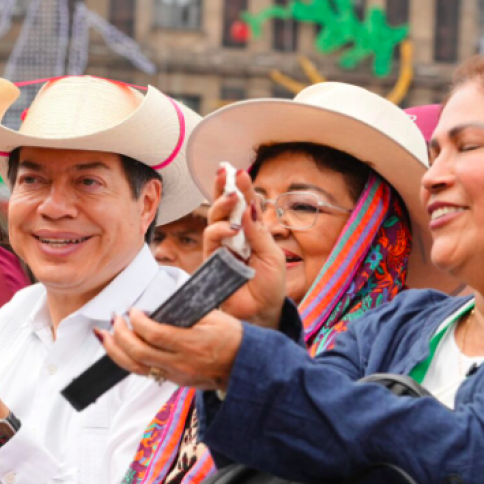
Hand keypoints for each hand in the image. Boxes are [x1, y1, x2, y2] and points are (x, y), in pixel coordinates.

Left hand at [95, 308, 243, 391]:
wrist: (245, 366)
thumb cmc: (231, 336)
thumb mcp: (212, 316)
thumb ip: (184, 313)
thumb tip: (158, 307)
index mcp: (192, 343)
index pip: (154, 334)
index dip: (138, 322)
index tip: (133, 311)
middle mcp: (180, 362)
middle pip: (139, 352)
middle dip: (121, 334)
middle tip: (115, 319)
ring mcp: (176, 375)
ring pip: (136, 367)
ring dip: (115, 351)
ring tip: (105, 335)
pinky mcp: (174, 381)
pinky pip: (144, 372)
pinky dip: (127, 360)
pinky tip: (117, 349)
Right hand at [203, 169, 287, 328]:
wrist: (262, 312)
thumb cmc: (269, 285)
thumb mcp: (273, 255)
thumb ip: (259, 232)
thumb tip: (247, 208)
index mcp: (251, 232)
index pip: (244, 206)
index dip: (241, 188)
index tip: (238, 172)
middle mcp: (234, 237)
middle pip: (223, 208)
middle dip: (223, 190)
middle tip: (227, 176)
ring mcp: (221, 249)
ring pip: (214, 220)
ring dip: (221, 206)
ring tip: (232, 199)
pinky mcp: (212, 261)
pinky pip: (210, 241)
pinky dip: (219, 230)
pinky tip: (230, 228)